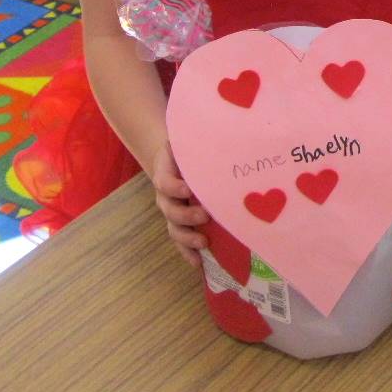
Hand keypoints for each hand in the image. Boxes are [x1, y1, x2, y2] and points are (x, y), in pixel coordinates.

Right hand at [151, 141, 209, 267]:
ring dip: (187, 238)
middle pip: (169, 210)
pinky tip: (199, 263)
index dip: (174, 187)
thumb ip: (199, 139)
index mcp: (166, 173)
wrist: (175, 158)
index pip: (164, 182)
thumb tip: (226, 129)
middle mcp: (167, 196)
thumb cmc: (187, 150)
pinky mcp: (181, 224)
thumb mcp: (188, 142)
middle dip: (186, 215)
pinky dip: (188, 253)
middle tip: (205, 215)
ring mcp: (173, 211)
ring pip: (174, 229)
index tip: (188, 189)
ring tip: (204, 243)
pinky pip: (181, 242)